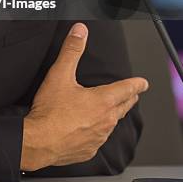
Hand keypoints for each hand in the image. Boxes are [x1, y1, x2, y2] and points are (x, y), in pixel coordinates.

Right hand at [21, 22, 148, 170]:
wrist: (39, 142)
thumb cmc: (50, 111)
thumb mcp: (60, 74)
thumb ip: (71, 50)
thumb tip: (80, 31)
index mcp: (102, 101)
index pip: (126, 89)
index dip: (136, 84)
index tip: (143, 83)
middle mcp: (105, 121)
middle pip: (123, 107)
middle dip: (129, 99)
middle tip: (133, 95)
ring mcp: (98, 138)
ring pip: (111, 124)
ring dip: (113, 116)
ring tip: (112, 111)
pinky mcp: (88, 150)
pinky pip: (98, 139)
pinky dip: (98, 132)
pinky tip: (91, 130)